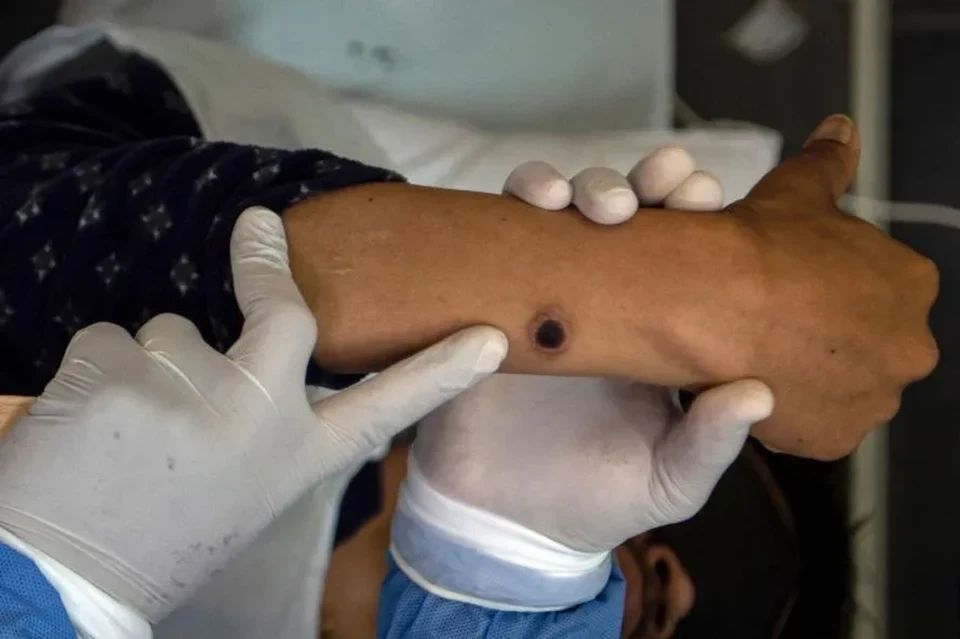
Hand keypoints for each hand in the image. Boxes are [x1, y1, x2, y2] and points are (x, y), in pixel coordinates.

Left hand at [0, 208, 506, 621]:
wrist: (62, 578)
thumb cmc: (158, 535)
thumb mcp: (241, 492)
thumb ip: (262, 426)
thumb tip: (243, 358)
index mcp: (296, 459)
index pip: (386, 408)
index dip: (440, 371)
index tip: (489, 339)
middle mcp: (260, 419)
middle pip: (281, 317)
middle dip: (264, 265)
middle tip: (257, 224)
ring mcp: (194, 392)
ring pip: (170, 332)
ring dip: (146, 367)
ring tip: (123, 435)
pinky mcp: (122, 373)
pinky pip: (108, 339)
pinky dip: (94, 373)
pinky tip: (87, 427)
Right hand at [506, 117, 938, 460]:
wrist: (502, 524)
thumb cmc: (594, 500)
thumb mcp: (668, 481)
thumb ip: (710, 442)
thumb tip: (760, 393)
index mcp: (654, 332)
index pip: (679, 253)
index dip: (693, 214)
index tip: (705, 197)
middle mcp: (601, 301)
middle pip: (624, 216)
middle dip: (645, 182)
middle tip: (664, 180)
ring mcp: (543, 295)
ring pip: (560, 212)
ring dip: (582, 184)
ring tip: (601, 204)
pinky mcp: (488, 302)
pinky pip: (498, 239)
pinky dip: (514, 207)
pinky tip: (534, 206)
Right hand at [718, 115, 937, 458]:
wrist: (716, 301)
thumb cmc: (759, 245)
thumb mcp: (797, 190)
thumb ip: (828, 162)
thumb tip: (842, 126)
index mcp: (910, 285)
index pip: (875, 291)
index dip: (827, 287)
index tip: (790, 284)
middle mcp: (908, 349)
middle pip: (865, 345)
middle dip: (826, 337)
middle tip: (772, 321)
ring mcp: (871, 400)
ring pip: (840, 388)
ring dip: (809, 376)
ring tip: (756, 354)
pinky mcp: (830, 439)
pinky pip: (809, 425)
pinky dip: (785, 410)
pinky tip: (750, 382)